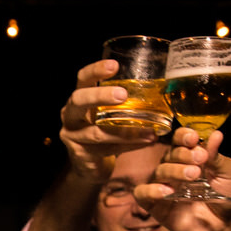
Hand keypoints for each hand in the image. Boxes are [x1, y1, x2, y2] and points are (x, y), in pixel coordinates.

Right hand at [60, 59, 160, 181]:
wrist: (89, 165)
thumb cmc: (102, 131)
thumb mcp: (106, 113)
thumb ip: (121, 102)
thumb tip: (160, 88)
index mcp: (78, 98)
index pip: (82, 79)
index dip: (95, 70)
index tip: (114, 65)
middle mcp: (70, 115)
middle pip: (79, 100)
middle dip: (100, 96)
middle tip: (122, 95)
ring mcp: (72, 136)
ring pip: (97, 132)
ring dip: (125, 131)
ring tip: (149, 130)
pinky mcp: (80, 154)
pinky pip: (107, 149)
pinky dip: (129, 145)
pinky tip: (146, 141)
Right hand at [132, 128, 230, 230]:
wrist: (225, 225)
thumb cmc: (227, 197)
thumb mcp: (228, 173)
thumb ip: (217, 156)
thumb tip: (216, 134)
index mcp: (190, 158)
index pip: (179, 141)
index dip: (183, 136)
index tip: (193, 138)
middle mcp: (174, 170)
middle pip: (169, 154)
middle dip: (183, 154)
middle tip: (200, 159)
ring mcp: (164, 187)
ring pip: (158, 171)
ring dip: (174, 170)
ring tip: (193, 175)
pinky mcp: (156, 205)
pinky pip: (142, 193)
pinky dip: (151, 190)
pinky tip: (167, 191)